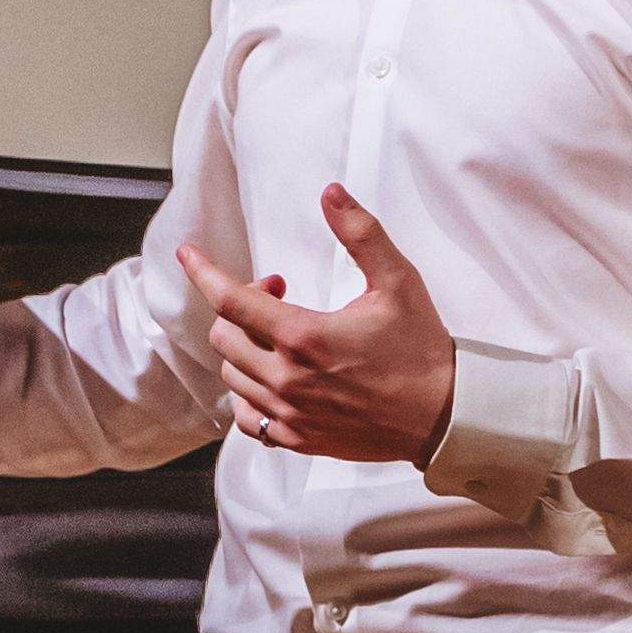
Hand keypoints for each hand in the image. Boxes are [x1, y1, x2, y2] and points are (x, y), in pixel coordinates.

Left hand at [180, 186, 456, 461]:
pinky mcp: (297, 439)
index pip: (231, 300)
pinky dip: (248, 392)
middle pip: (224, 336)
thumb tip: (330, 192)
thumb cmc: (421, 347)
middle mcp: (288, 379)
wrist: (443, 416)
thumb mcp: (398, 281)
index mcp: (305, 337)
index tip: (188, 254)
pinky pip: (247, 417)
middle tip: (276, 291)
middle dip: (239, 305)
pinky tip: (272, 376)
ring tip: (279, 333)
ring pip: (231, 376)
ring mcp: (289, 414)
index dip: (203, 272)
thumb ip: (361, 233)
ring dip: (243, 346)